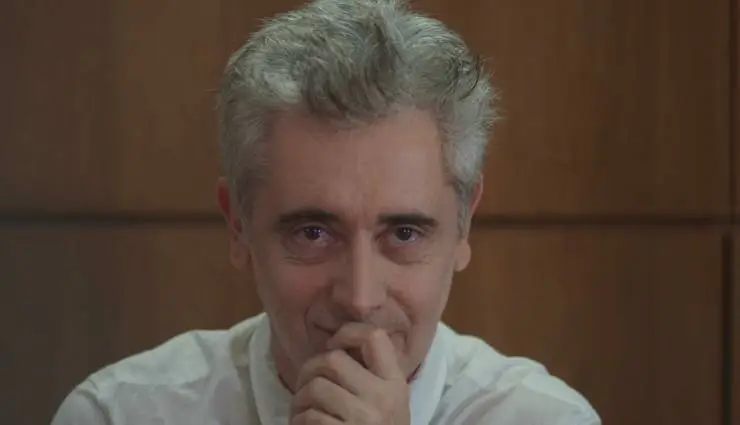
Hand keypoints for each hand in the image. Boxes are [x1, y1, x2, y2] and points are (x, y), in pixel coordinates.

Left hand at [290, 323, 409, 424]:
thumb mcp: (387, 404)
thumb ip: (371, 377)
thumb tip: (334, 346)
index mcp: (395, 385)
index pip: (375, 337)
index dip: (349, 332)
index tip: (334, 345)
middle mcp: (382, 398)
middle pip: (333, 359)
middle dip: (310, 369)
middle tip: (306, 384)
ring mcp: (363, 419)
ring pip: (315, 387)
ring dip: (299, 399)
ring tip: (302, 410)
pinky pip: (308, 417)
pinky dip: (298, 422)